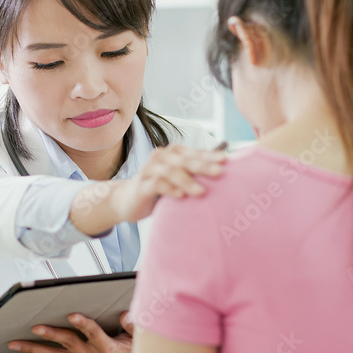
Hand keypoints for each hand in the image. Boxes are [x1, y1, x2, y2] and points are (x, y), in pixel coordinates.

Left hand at [7, 311, 135, 352]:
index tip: (73, 315)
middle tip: (35, 327)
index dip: (84, 324)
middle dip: (50, 335)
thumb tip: (126, 313)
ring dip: (35, 350)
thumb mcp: (138, 337)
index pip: (94, 334)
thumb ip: (133, 324)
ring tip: (18, 343)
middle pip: (68, 345)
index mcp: (109, 349)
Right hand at [111, 144, 225, 222]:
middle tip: (220, 173)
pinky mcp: (141, 186)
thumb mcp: (178, 180)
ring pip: (171, 171)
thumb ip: (194, 175)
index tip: (226, 160)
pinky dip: (169, 190)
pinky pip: (156, 185)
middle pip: (184, 160)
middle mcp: (161, 158)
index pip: (194, 152)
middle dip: (203, 165)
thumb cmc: (158, 189)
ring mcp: (149, 170)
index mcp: (172, 154)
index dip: (210, 155)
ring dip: (187, 181)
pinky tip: (180, 196)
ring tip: (201, 192)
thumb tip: (222, 174)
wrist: (127, 200)